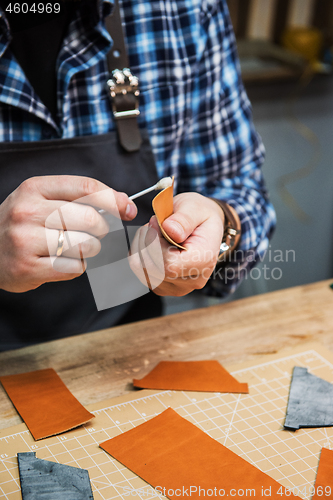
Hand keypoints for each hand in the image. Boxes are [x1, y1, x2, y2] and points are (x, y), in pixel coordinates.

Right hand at [0, 176, 136, 292]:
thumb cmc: (23, 223)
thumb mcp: (43, 199)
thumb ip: (80, 198)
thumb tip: (124, 204)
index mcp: (34, 188)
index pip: (86, 188)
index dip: (114, 199)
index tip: (126, 209)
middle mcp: (28, 211)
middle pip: (91, 219)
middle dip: (102, 229)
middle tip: (94, 233)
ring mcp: (26, 240)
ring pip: (86, 245)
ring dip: (91, 249)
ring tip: (77, 247)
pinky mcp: (28, 267)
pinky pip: (75, 268)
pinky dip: (77, 266)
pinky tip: (62, 261)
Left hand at [129, 192, 223, 295]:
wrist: (202, 226)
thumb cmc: (200, 216)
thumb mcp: (195, 208)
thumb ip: (184, 219)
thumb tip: (170, 230)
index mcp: (204, 261)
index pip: (169, 264)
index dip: (155, 242)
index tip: (157, 223)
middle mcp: (192, 280)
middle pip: (153, 268)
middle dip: (147, 242)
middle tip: (155, 223)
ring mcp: (177, 287)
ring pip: (142, 270)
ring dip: (141, 246)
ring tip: (154, 231)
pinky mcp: (163, 286)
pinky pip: (140, 272)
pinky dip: (140, 254)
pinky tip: (151, 243)